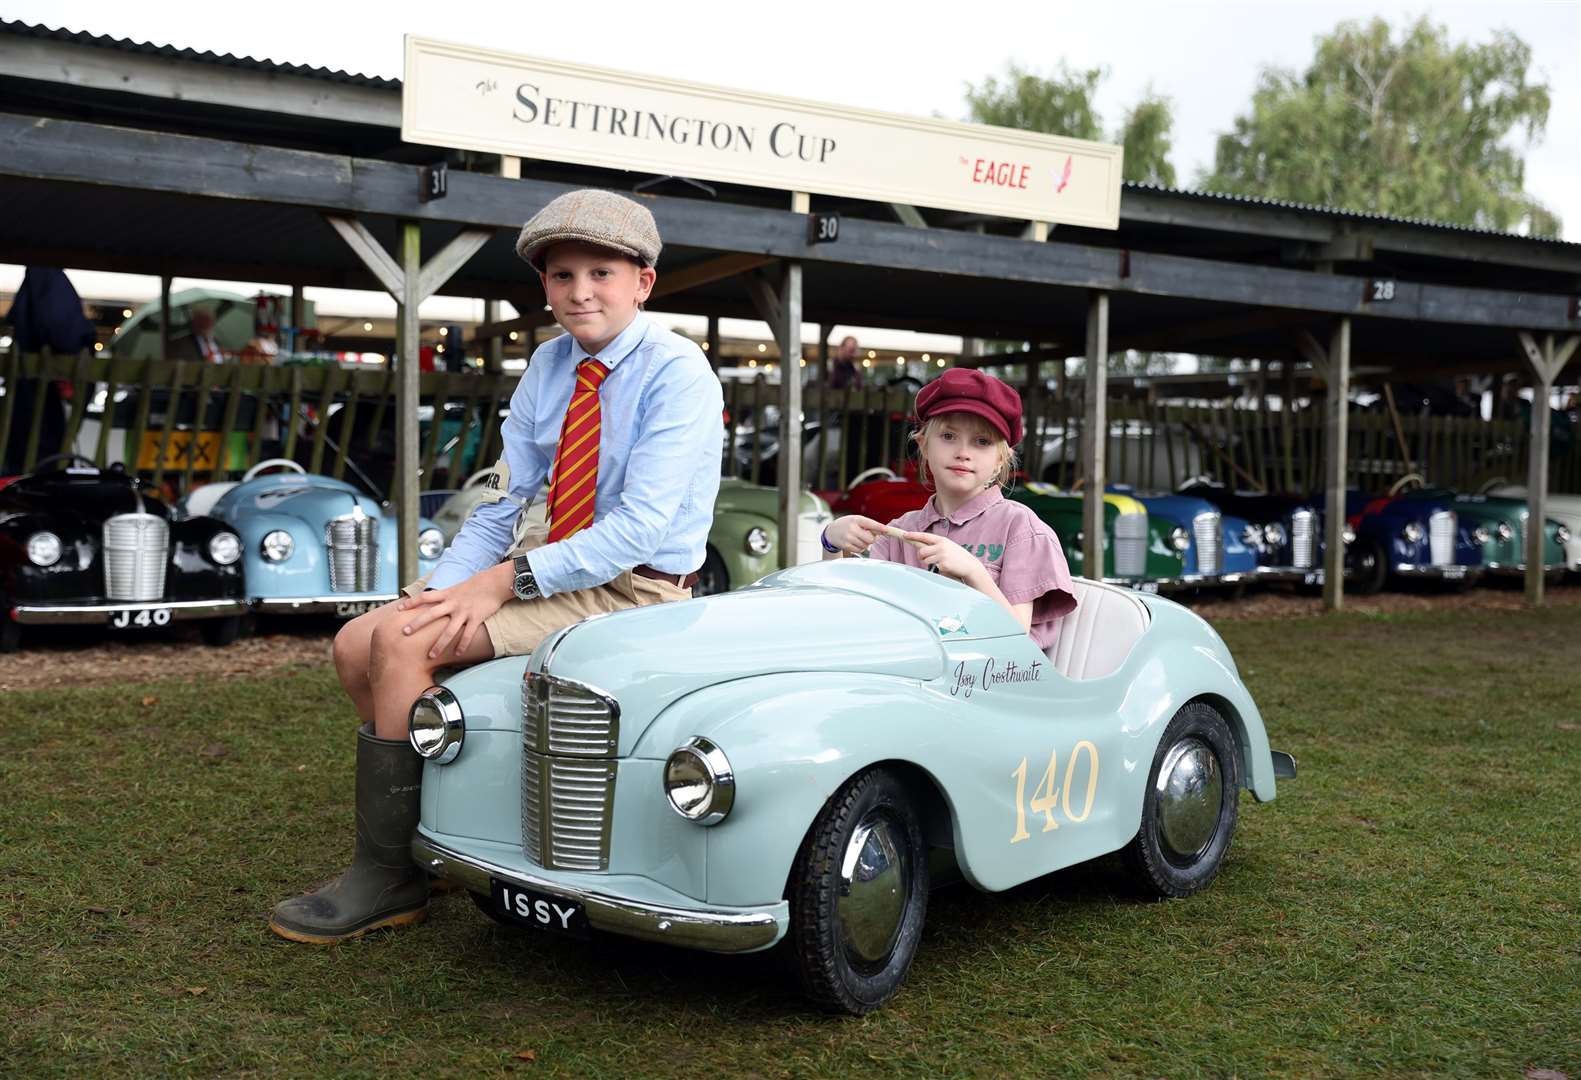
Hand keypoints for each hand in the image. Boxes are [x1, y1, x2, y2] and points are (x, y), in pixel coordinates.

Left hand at [396, 564, 511, 657]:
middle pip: (431, 614)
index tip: (399, 608)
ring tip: (431, 655)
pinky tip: (458, 654)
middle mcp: (453, 603)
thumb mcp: (456, 588)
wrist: (494, 582)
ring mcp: (464, 611)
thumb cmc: (475, 586)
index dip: (411, 602)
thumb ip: (445, 596)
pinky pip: (468, 634)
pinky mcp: (476, 618)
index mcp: (447, 594)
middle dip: (417, 624)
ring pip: (449, 630)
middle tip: (404, 633)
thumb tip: (433, 601)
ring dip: (439, 644)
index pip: (425, 597)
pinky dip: (463, 645)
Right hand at [824, 514, 886, 555]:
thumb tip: (882, 531)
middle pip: (870, 539)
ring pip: (866, 545)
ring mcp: (848, 538)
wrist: (831, 531)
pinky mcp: (846, 545)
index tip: (887, 530)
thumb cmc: (847, 524)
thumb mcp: (857, 520)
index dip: (880, 528)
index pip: (870, 524)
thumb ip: (869, 525)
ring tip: (858, 538)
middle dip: (871, 538)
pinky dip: (860, 548)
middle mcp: (852, 528)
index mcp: (856, 519)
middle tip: (867, 535)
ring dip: (865, 543)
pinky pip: (860, 550)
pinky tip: (854, 542)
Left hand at [903, 531, 983, 584]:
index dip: (913, 535)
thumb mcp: (948, 547)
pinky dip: (938, 569)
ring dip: (930, 563)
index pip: (924, 536)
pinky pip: (933, 567)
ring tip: (942, 563)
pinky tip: (947, 568)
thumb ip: (936, 546)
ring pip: (925, 560)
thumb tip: (921, 549)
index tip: (905, 535)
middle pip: (921, 550)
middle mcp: (941, 546)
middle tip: (925, 559)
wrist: (970, 566)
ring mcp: (942, 555)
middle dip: (921, 556)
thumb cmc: (958, 557)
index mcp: (942, 540)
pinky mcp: (943, 564)